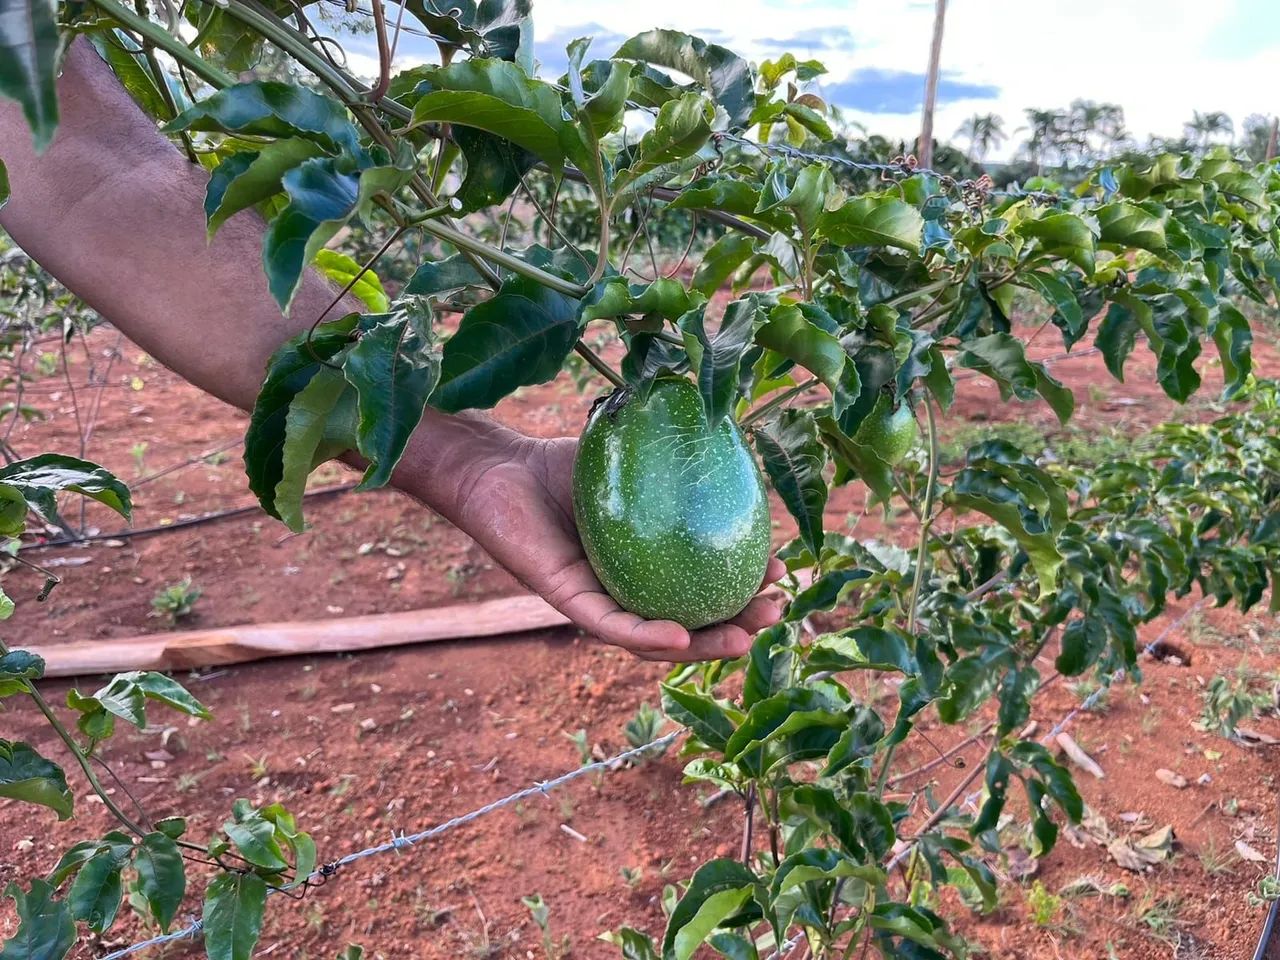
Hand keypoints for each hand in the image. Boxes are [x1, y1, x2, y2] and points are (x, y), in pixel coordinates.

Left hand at [438, 429, 783, 661]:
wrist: (499, 465)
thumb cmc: (562, 464)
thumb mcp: (633, 462)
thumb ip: (677, 461)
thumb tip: (738, 436)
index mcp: (644, 565)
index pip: (702, 587)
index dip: (743, 587)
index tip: (780, 571)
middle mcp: (623, 589)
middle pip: (688, 623)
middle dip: (736, 627)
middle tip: (775, 612)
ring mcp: (594, 599)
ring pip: (653, 638)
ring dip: (703, 645)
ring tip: (743, 638)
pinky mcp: (564, 597)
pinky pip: (608, 624)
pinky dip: (645, 636)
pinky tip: (680, 638)